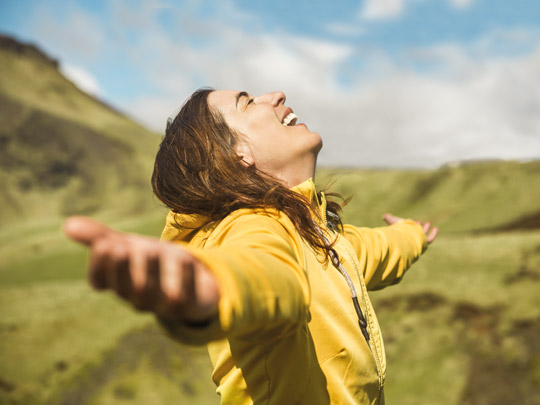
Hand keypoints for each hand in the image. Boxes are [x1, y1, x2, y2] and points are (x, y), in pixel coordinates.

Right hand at [63, 216, 218, 322]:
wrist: (194, 281)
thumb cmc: (152, 263)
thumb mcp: (127, 246)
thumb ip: (100, 237)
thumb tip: (67, 224)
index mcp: (119, 283)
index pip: (100, 280)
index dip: (99, 264)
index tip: (105, 243)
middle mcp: (138, 297)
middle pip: (125, 288)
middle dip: (122, 267)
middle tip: (122, 246)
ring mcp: (163, 304)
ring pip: (153, 295)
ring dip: (151, 271)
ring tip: (151, 249)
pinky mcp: (190, 304)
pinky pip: (185, 298)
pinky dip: (184, 277)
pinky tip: (186, 257)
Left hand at [382, 213, 437, 243]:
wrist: (404, 238)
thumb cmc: (398, 231)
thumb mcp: (393, 222)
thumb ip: (389, 219)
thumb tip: (384, 216)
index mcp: (402, 236)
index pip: (406, 232)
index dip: (409, 226)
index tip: (413, 220)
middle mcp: (409, 240)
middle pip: (414, 234)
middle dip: (417, 227)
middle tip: (419, 222)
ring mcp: (417, 242)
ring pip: (422, 236)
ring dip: (425, 230)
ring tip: (428, 223)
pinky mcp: (423, 243)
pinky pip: (429, 240)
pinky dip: (433, 234)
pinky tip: (436, 228)